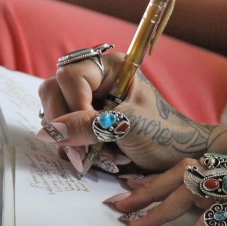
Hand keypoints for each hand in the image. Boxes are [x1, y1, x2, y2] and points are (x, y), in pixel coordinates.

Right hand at [37, 52, 210, 172]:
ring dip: (73, 141)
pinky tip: (102, 158)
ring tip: (106, 155)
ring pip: (54, 114)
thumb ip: (88, 126)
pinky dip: (76, 149)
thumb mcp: (128, 127)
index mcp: (111, 67)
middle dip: (68, 127)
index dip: (73, 105)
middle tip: (87, 154)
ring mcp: (87, 101)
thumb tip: (47, 133)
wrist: (178, 156)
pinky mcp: (84, 123)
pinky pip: (62, 133)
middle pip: (54, 93)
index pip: (69, 76)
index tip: (90, 131)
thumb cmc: (163, 134)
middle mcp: (95, 80)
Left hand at [108, 158, 226, 225]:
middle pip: (183, 173)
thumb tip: (197, 219)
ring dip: (157, 210)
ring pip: (191, 192)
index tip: (130, 186)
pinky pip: (210, 224)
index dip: (158, 178)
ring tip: (132, 225)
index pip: (189, 169)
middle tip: (117, 203)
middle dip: (147, 188)